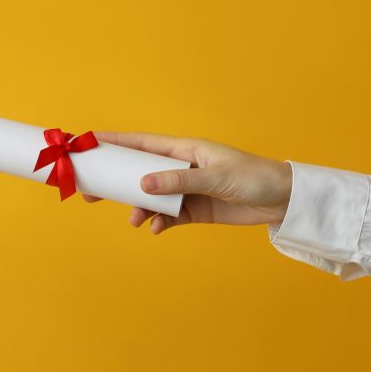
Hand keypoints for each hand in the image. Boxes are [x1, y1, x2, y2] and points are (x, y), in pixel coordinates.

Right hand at [83, 131, 292, 234]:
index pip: (142, 144)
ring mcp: (186, 190)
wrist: (281, 201)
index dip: (115, 142)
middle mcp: (181, 168)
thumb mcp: (215, 177)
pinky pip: (168, 216)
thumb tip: (142, 184)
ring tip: (136, 221)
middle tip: (90, 195)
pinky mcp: (194, 210)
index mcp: (184, 150)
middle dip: (116, 183)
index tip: (89, 143)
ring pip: (151, 198)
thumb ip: (179, 181)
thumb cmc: (252, 177)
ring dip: (140, 209)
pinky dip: (160, 222)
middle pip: (139, 172)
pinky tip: (158, 229)